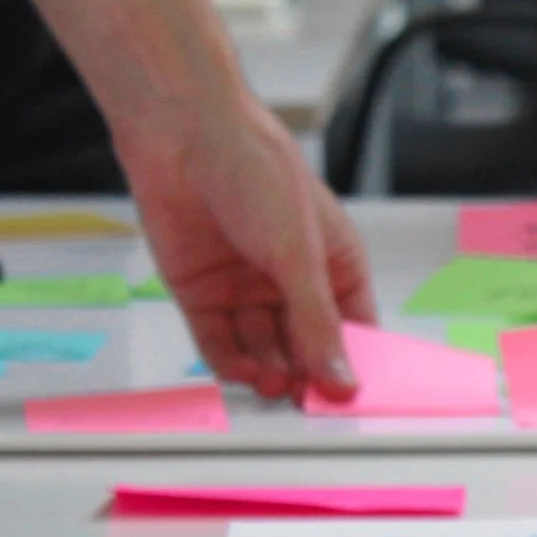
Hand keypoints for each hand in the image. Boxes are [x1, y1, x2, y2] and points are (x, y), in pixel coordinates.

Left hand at [116, 97, 376, 403]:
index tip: (351, 398)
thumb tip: (341, 377)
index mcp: (333, 264)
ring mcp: (246, 289)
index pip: (353, 330)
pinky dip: (231, 363)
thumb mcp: (299, 253)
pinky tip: (244, 374)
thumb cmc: (255, 167)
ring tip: (276, 387)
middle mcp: (290, 280)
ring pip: (263, 351)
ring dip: (270, 374)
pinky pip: (220, 343)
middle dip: (307, 375)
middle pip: (306, 348)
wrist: (182, 134)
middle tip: (308, 403)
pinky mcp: (202, 294)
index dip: (353, 364)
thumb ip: (318, 322)